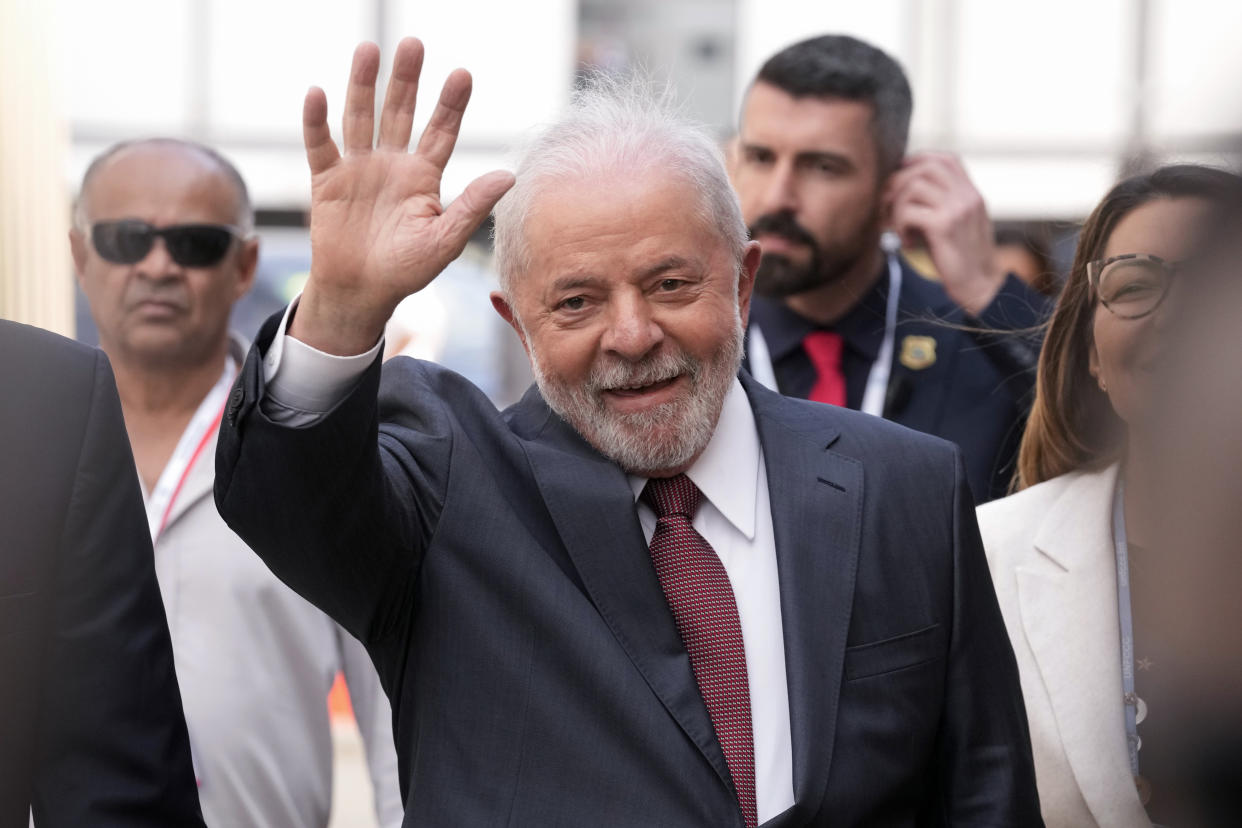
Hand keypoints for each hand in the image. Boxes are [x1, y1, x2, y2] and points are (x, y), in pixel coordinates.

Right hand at [293, 38, 514, 354]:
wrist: (361, 292)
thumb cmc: (407, 270)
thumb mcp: (445, 240)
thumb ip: (472, 206)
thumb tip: (508, 175)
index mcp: (424, 176)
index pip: (441, 131)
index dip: (451, 104)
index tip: (463, 74)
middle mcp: (393, 164)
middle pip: (401, 112)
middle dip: (407, 79)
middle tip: (413, 44)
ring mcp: (359, 168)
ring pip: (362, 117)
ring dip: (363, 85)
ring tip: (369, 49)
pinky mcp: (328, 180)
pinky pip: (321, 144)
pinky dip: (317, 121)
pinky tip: (319, 94)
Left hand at [886, 153, 1002, 316]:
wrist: (979, 286)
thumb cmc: (960, 257)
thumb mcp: (955, 222)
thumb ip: (940, 203)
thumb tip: (902, 188)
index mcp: (971, 193)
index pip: (946, 159)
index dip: (919, 161)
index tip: (901, 178)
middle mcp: (967, 196)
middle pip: (925, 168)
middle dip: (899, 183)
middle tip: (887, 205)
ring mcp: (958, 208)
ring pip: (913, 186)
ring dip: (896, 206)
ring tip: (898, 228)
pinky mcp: (944, 226)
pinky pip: (908, 211)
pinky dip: (900, 225)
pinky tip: (906, 243)